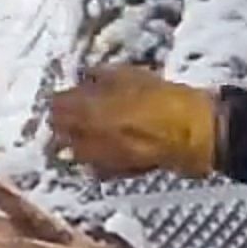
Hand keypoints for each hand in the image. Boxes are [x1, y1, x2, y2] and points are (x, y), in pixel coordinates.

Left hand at [47, 65, 220, 178]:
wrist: (190, 132)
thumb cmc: (162, 98)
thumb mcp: (129, 74)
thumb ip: (100, 77)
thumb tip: (85, 77)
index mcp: (85, 111)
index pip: (55, 105)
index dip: (60, 99)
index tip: (67, 94)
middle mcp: (85, 138)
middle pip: (59, 131)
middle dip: (64, 121)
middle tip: (75, 112)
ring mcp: (99, 159)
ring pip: (74, 151)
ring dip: (77, 140)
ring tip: (90, 130)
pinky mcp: (116, 173)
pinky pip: (95, 164)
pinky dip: (96, 155)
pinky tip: (107, 146)